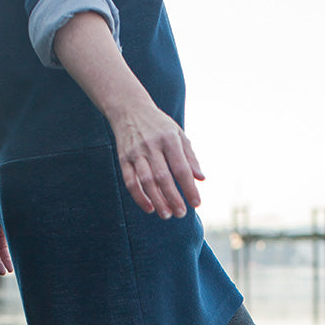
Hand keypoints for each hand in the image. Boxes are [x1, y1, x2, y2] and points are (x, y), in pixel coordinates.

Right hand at [110, 101, 204, 218]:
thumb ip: (190, 157)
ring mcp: (136, 153)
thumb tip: (201, 179)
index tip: (197, 203)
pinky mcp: (124, 159)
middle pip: (163, 177)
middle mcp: (152, 146)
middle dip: (173, 198)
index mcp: (169, 139)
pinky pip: (130, 181)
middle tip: (181, 214)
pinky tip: (149, 208)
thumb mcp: (178, 134)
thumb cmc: (159, 126)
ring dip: (157, 200)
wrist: (129, 109)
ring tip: (167, 215)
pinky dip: (139, 196)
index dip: (189, 188)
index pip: (181, 168)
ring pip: (146, 181)